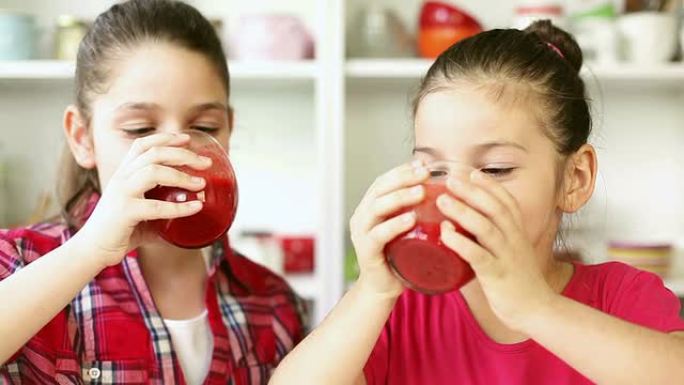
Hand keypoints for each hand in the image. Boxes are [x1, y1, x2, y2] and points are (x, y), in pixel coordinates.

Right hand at [75, 132, 211, 267]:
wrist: (92, 250)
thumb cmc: (120, 231)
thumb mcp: (142, 210)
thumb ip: (163, 205)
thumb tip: (195, 207)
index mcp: (124, 173)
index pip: (142, 145)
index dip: (165, 138)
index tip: (187, 138)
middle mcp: (121, 178)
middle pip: (154, 153)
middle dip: (183, 154)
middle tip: (206, 162)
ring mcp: (121, 193)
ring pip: (154, 171)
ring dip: (182, 175)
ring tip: (202, 184)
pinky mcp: (124, 212)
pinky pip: (157, 206)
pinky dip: (180, 207)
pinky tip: (196, 207)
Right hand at [349, 160, 429, 297]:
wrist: (383, 288)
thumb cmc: (400, 257)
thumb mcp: (407, 229)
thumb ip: (416, 210)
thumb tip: (446, 191)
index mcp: (370, 208)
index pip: (384, 181)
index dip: (402, 170)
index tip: (423, 164)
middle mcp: (362, 216)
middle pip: (379, 189)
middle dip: (403, 178)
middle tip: (425, 174)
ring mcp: (361, 233)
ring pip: (377, 207)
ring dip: (400, 197)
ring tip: (421, 192)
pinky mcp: (366, 251)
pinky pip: (379, 234)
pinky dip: (394, 224)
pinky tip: (411, 219)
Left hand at [437, 170, 556, 330]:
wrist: (536, 310)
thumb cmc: (517, 281)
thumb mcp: (510, 251)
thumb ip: (494, 237)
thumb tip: (467, 224)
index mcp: (517, 232)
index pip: (506, 201)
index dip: (489, 185)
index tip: (470, 172)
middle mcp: (513, 239)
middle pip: (494, 207)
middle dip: (472, 190)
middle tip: (450, 178)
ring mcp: (506, 256)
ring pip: (485, 227)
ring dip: (462, 211)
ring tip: (441, 200)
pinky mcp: (497, 275)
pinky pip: (477, 255)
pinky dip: (460, 242)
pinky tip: (445, 234)